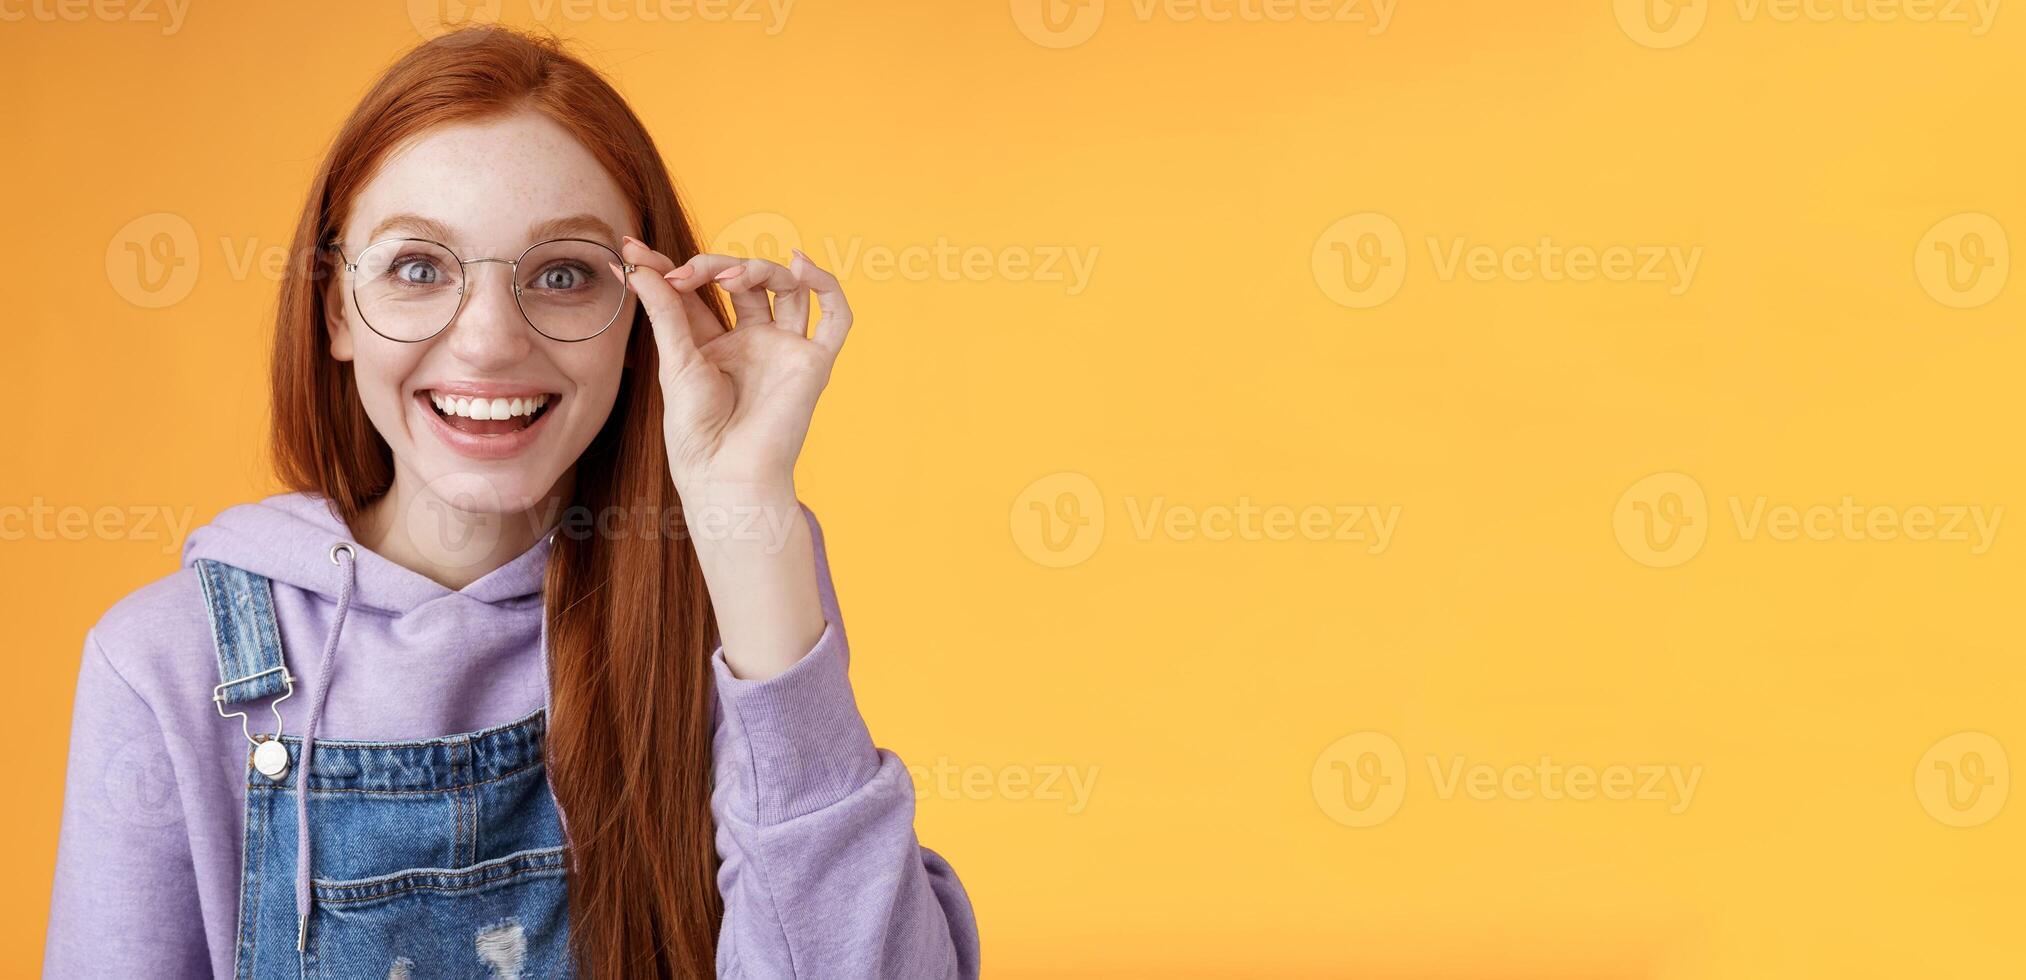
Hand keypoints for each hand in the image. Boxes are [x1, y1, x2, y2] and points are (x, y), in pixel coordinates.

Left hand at [613, 237, 844, 677]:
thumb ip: (664, 308)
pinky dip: (826, 284)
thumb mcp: (674, 359)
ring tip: (730, 276)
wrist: (726, 472)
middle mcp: (752, 341)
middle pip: (744, 280)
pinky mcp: (814, 361)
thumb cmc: (696, 431)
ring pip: (786, 288)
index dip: (672, 265)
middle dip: (713, 266)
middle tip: (683, 274)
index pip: (699, 290)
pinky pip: (835, 317)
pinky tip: (801, 264)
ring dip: (760, 268)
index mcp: (713, 343)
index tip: (634, 250)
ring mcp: (784, 348)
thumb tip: (636, 261)